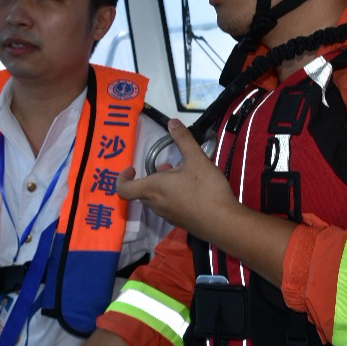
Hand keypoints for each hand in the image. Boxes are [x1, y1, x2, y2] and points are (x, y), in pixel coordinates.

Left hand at [117, 119, 239, 234]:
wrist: (223, 222)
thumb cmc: (206, 189)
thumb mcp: (196, 159)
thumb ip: (183, 140)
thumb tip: (172, 122)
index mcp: (153, 189)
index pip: (124, 189)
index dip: (123, 178)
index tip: (133, 168)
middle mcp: (156, 204)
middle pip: (143, 191)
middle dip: (152, 177)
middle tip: (169, 166)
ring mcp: (167, 216)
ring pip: (156, 199)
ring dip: (164, 186)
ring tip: (184, 174)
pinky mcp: (180, 222)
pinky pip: (168, 207)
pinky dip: (173, 196)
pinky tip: (193, 189)